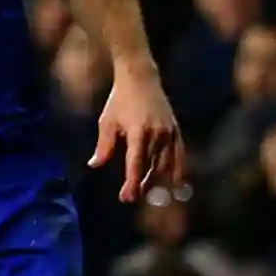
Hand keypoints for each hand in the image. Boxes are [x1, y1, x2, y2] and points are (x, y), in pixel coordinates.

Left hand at [93, 62, 184, 204]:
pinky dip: (179, 168)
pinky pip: (179, 154)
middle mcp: (157, 134)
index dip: (132, 182)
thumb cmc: (120, 99)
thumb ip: (104, 145)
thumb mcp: (107, 121)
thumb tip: (95, 164)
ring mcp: (169, 132)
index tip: (127, 197)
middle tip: (133, 197)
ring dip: (158, 179)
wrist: (141, 78)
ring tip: (149, 192)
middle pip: (152, 167)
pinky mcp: (176, 130)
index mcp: (138, 132)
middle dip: (143, 184)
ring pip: (166, 163)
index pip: (136, 163)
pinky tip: (177, 181)